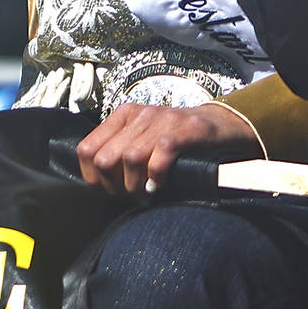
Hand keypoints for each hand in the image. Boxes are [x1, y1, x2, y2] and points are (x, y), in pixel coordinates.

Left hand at [75, 101, 255, 194]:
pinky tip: (161, 183)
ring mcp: (164, 119)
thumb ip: (117, 154)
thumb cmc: (176, 140)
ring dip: (137, 184)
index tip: (111, 189)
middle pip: (106, 158)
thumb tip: (95, 183)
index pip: (87, 150)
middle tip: (132, 194)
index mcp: (122, 116)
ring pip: (130, 157)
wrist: (220, 126)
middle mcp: (140, 114)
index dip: (95, 178)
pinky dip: (158, 174)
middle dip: (116, 185)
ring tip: (147, 192)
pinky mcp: (187, 128)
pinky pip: (162, 152)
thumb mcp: (141, 141)